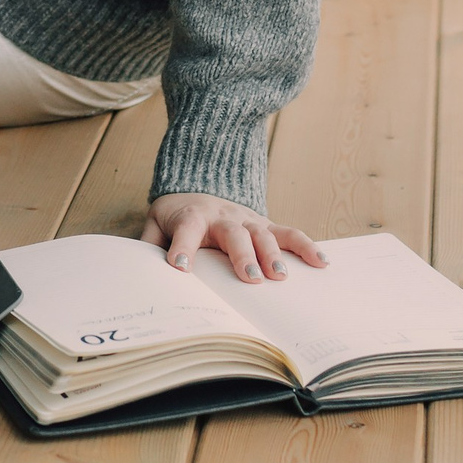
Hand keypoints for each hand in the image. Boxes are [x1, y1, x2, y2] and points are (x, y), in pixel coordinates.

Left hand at [142, 193, 328, 284]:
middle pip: (232, 233)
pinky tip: (322, 263)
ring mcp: (247, 219)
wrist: (198, 185)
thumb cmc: (176, 217)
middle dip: (242, 254)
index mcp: (191, 216)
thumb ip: (148, 244)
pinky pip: (289, 234)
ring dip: (273, 254)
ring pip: (262, 233)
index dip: (182, 247)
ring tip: (281, 277)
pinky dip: (306, 246)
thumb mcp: (154, 225)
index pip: (185, 230)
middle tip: (249, 277)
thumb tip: (140, 268)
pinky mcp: (265, 225)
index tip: (180, 267)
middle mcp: (222, 215)